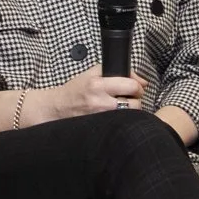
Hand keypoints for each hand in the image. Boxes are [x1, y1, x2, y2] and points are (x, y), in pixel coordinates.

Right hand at [0, 69, 143, 136]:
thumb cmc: (76, 89)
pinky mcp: (100, 127)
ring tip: (123, 107)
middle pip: (135, 104)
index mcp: (98, 85)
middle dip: (137, 100)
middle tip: (131, 98)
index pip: (131, 86)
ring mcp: (100, 117)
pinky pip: (120, 124)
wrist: (58, 107)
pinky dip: (122, 120)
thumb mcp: (93, 73)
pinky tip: (116, 115)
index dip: (138, 86)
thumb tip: (141, 80)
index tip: (137, 87)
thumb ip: (116, 71)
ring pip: (129, 116)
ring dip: (130, 111)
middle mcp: (100, 103)